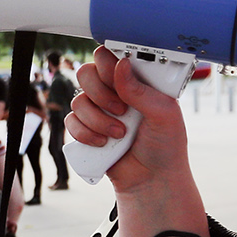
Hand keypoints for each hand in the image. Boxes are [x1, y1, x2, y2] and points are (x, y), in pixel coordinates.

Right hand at [65, 47, 188, 195]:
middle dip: (102, 93)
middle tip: (121, 109)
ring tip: (119, 133)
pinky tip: (104, 142)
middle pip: (87, 72)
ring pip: (78, 99)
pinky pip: (71, 122)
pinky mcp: (86, 130)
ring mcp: (98, 110)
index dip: (109, 63)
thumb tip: (121, 64)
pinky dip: (87, 134)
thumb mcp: (164, 114)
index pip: (112, 56)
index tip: (117, 75)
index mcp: (136, 81)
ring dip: (98, 119)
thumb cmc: (166, 146)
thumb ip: (142, 89)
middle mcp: (115, 92)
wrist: (153, 181)